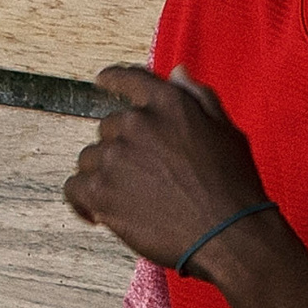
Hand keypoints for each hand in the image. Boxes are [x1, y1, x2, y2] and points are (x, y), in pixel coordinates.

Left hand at [65, 66, 271, 275]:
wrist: (229, 235)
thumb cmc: (233, 186)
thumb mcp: (226, 132)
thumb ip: (198, 97)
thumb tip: (177, 72)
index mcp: (169, 104)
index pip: (130, 79)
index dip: (114, 79)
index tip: (103, 81)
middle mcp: (136, 123)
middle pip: (109, 128)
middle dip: (124, 149)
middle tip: (149, 177)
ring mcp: (114, 157)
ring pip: (91, 158)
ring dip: (107, 175)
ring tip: (135, 199)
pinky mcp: (99, 192)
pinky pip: (74, 187)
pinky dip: (84, 200)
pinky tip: (101, 214)